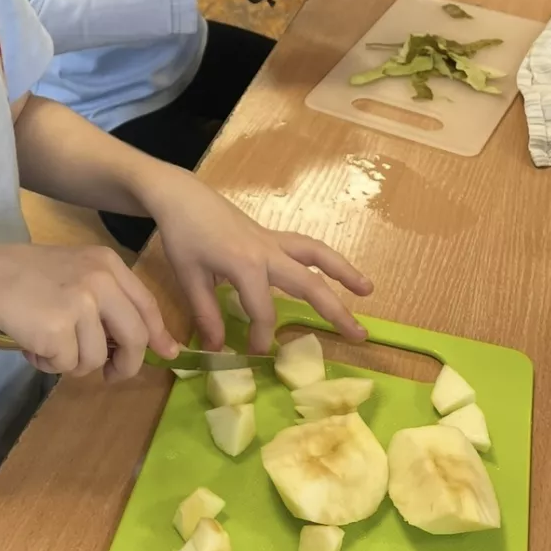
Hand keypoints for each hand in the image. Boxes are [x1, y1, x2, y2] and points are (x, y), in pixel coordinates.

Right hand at [0, 242, 177, 381]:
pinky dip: (49, 364)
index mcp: (107, 263)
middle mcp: (100, 279)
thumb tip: (146, 343)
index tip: (167, 353)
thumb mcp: (74, 273)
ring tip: (46, 344)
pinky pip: (66, 365)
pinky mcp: (59, 329)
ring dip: (72, 362)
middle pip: (134, 337)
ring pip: (96, 358)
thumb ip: (108, 300)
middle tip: (110, 376)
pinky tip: (31, 345)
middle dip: (125, 364)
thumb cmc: (23, 278)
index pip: (146, 305)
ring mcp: (80, 303)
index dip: (158, 334)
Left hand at [142, 170, 371, 349]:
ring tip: (368, 290)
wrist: (182, 197)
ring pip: (317, 254)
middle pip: (309, 282)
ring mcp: (273, 240)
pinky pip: (306, 246)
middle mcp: (267, 252)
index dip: (263, 336)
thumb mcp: (189, 277)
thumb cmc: (183, 236)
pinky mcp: (272, 235)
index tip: (257, 353)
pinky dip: (326, 258)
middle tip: (360, 335)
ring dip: (344, 271)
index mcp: (244, 264)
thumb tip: (218, 350)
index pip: (263, 310)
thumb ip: (206, 314)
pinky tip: (337, 271)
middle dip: (335, 310)